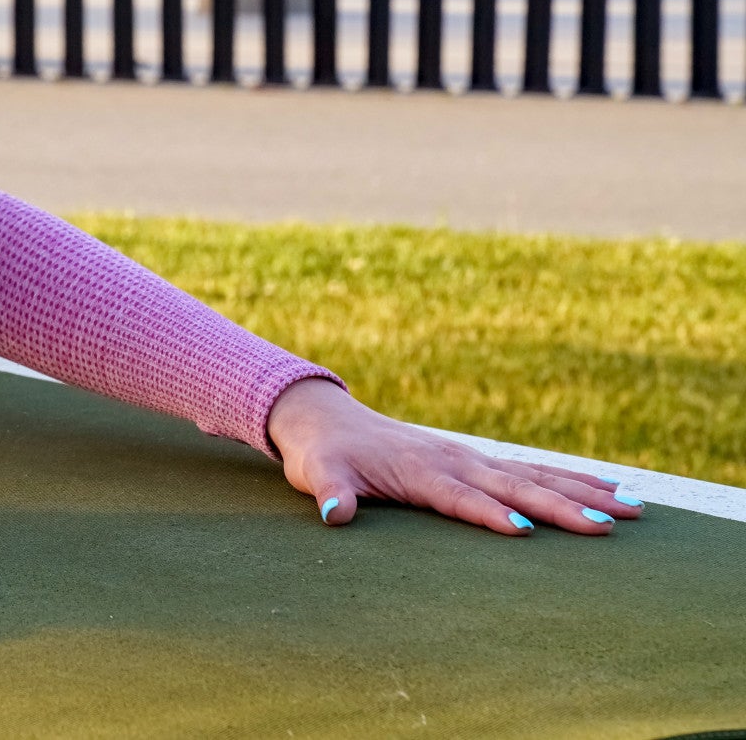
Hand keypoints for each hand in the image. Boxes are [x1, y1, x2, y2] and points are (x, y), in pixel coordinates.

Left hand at [266, 377, 642, 535]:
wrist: (327, 420)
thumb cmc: (323, 454)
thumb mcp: (319, 474)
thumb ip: (331, 494)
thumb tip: (333, 514)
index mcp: (419, 470)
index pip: (460, 497)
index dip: (488, 514)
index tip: (524, 532)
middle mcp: (454, 461)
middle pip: (514, 486)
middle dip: (561, 505)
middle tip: (608, 525)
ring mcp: (470, 458)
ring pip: (535, 476)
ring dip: (582, 490)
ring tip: (632, 507)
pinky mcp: (477, 461)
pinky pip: (532, 471)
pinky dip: (570, 479)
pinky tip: (608, 489)